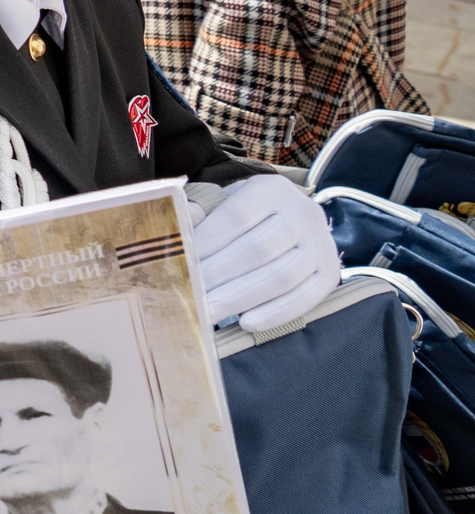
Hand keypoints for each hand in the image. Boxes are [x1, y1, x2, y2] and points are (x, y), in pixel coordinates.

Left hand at [194, 173, 340, 331]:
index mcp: (272, 191)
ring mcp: (321, 245)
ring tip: (209, 312)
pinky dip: (275, 313)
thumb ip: (201, 210)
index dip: (208, 242)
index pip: (236, 216)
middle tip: (189, 296)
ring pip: (280, 277)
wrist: (291, 221)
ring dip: (241, 299)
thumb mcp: (223, 202)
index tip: (182, 264)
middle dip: (219, 276)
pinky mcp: (330, 273)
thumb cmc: (244, 215)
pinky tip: (246, 323)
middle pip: (257, 250)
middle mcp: (303, 214)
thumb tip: (185, 220)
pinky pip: (305, 298)